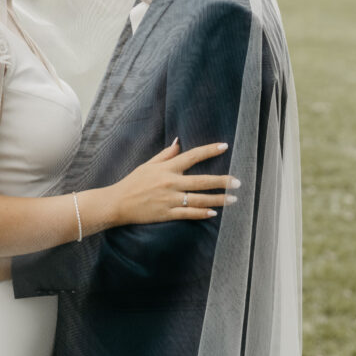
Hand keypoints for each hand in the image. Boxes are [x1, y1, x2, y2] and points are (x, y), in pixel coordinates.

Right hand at [109, 138, 239, 226]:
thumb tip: (179, 142)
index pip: (192, 156)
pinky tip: (214, 213)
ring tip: (233, 199)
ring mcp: (169, 199)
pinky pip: (188, 214)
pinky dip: (201, 213)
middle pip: (201, 180)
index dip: (209, 150)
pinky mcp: (167, 214)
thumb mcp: (148, 165)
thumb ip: (165, 154)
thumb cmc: (132, 182)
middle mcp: (170, 182)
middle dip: (222, 181)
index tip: (225, 146)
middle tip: (238, 181)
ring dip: (218, 199)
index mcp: (166, 168)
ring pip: (198, 199)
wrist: (117, 203)